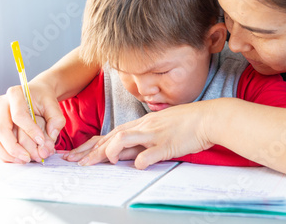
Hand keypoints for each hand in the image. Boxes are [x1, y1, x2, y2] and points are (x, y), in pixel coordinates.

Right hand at [0, 82, 64, 162]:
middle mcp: (2, 104)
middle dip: (15, 147)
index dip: (30, 130)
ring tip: (24, 160)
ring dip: (7, 153)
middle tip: (29, 157)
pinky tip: (16, 159)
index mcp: (15, 94)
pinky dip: (3, 153)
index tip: (41, 141)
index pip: (19, 116)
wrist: (37, 94)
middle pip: (2, 129)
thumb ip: (56, 118)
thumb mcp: (53, 105)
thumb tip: (52, 135)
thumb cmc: (43, 98)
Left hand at [78, 101, 213, 168]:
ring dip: (110, 152)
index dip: (94, 144)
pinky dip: (140, 161)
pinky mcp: (167, 144)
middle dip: (92, 151)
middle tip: (78, 163)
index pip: (112, 132)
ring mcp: (155, 134)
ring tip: (103, 163)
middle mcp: (145, 127)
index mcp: (143, 123)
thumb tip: (131, 152)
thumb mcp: (162, 125)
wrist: (207, 117)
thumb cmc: (187, 122)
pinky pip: (149, 154)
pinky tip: (137, 166)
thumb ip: (145, 137)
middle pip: (112, 136)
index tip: (79, 154)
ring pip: (124, 139)